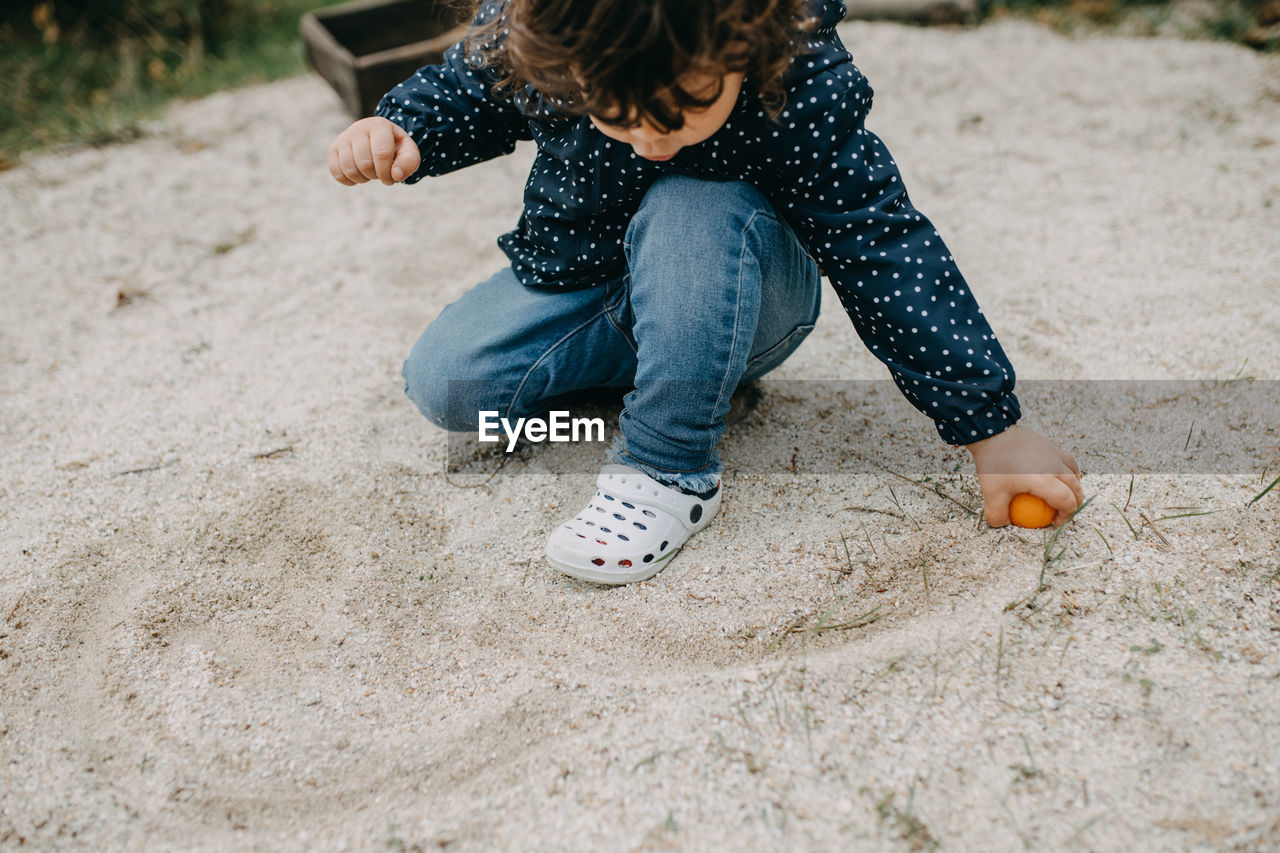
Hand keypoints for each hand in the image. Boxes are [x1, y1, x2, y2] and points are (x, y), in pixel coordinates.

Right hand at [328, 117, 419, 185]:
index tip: (391, 178)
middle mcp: (358, 128)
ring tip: (369, 173)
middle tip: (380, 173)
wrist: (377, 138)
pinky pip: (336, 172)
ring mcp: (344, 138)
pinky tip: (358, 174)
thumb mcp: (408, 151)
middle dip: (375, 175)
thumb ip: (409, 162)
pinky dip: (349, 180)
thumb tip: (396, 175)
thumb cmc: (395, 147)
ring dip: (362, 179)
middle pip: (364, 163)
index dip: (387, 173)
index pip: (381, 154)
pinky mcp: (333, 148)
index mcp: (379, 126)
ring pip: (349, 169)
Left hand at [965, 425, 1083, 527]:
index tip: (1056, 523)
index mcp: (1044, 480)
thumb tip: (1004, 525)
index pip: (1066, 501)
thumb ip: (997, 514)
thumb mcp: (991, 493)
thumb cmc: (992, 464)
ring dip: (1074, 487)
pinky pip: (1067, 461)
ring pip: (1074, 473)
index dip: (1066, 515)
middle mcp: (1054, 466)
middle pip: (1075, 488)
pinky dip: (1068, 472)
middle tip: (1064, 513)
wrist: (992, 431)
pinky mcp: (1050, 444)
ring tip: (1065, 495)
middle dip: (1074, 504)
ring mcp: (1054, 453)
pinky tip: (1057, 477)